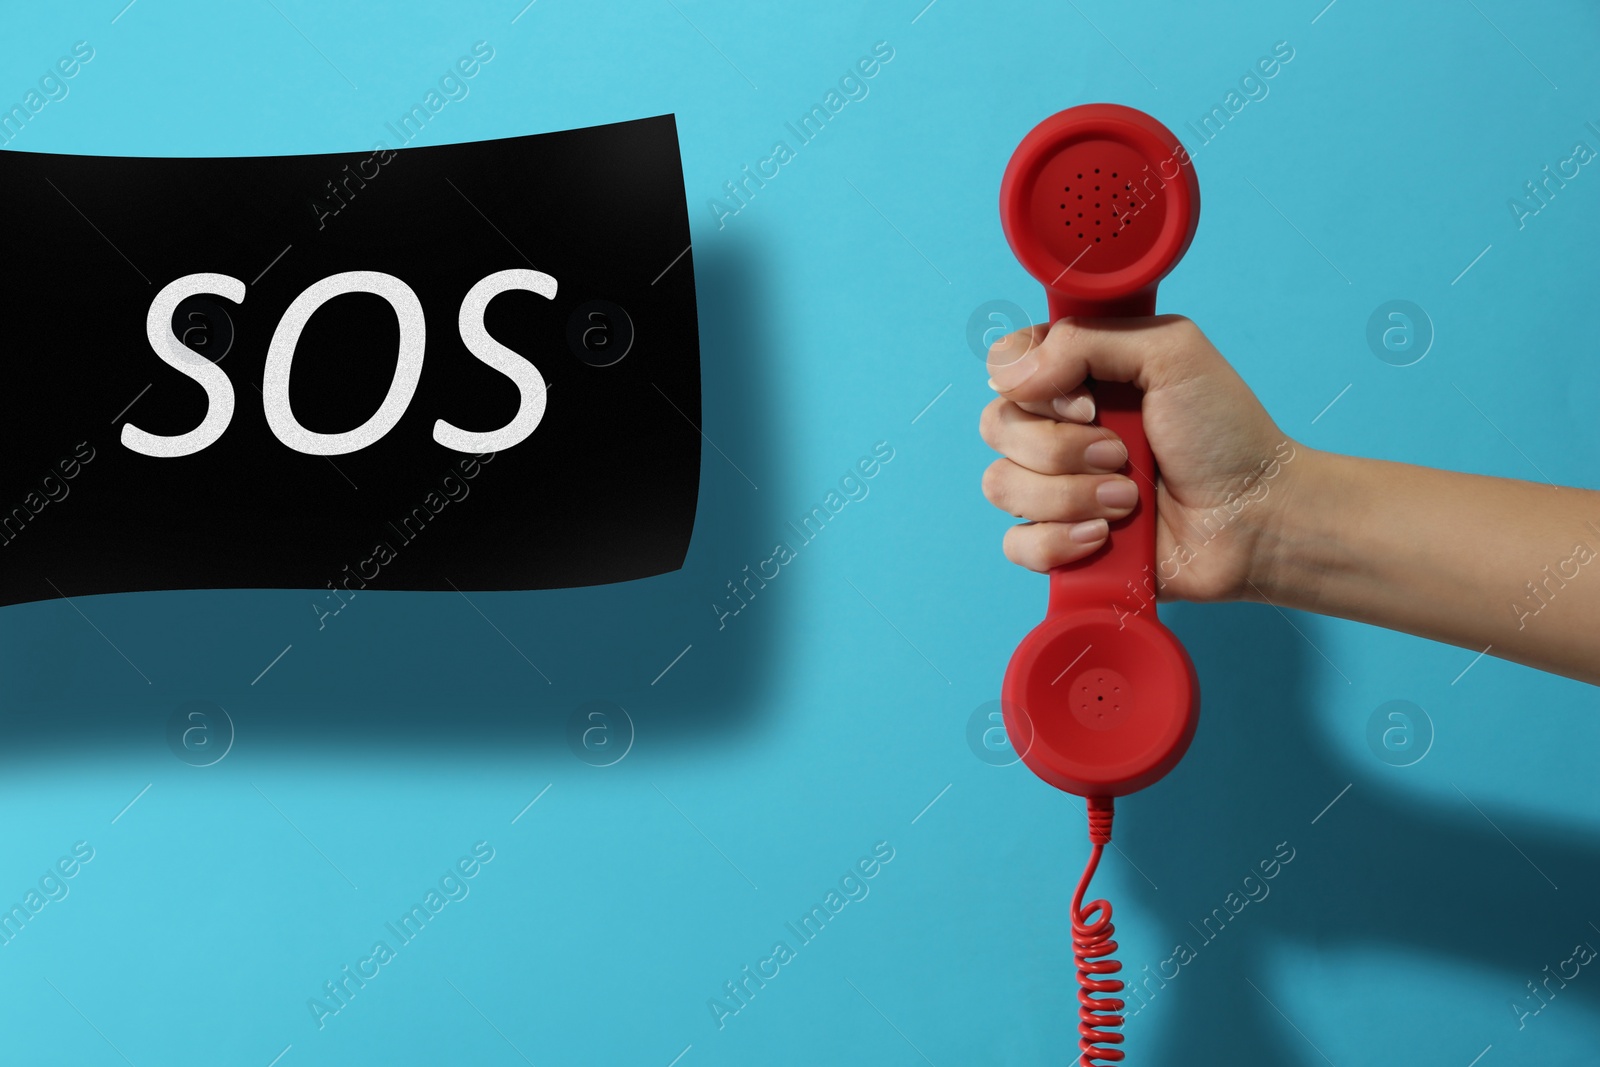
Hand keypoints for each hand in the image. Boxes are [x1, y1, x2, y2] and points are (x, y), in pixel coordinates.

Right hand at [980, 315, 1301, 602]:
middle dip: (1061, 447)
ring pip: (1001, 485)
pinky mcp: (1059, 544)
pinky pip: (1016, 543)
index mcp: (1076, 378)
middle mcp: (1058, 430)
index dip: (1031, 383)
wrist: (1256, 518)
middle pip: (996, 426)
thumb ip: (1085, 339)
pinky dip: (1061, 541)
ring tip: (1129, 500)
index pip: (1003, 366)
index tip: (1088, 400)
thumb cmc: (1225, 433)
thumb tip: (1012, 376)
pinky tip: (1106, 536)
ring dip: (1070, 494)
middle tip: (1122, 453)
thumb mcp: (1170, 351)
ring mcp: (1055, 489)